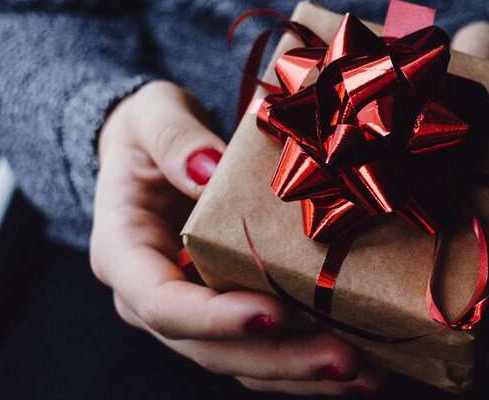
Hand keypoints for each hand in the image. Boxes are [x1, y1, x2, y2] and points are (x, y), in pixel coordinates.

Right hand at [90, 80, 385, 394]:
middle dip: (279, 358)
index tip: (274, 313)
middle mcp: (150, 299)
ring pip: (240, 363)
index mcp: (123, 254)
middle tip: (343, 359)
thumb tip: (208, 168)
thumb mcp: (152, 115)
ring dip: (301, 374)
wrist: (154, 150)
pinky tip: (360, 366)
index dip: (215, 318)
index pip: (161, 303)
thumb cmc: (149, 131)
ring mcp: (190, 315)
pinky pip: (263, 351)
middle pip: (209, 349)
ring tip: (364, 374)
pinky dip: (306, 364)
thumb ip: (174, 139)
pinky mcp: (226, 315)